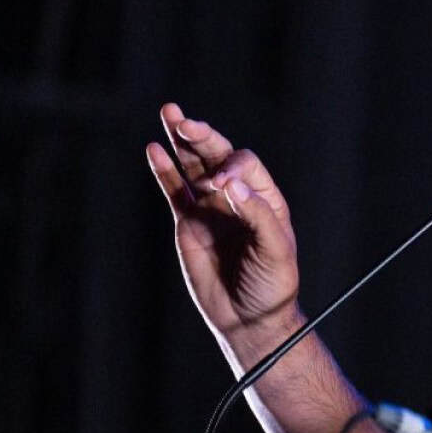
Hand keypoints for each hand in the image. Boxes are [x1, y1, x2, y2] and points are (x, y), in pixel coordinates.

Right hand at [146, 103, 300, 346]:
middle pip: (218, 156)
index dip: (232, 169)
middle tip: (186, 123)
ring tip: (170, 112)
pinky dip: (165, 171)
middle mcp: (237, 198)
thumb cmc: (273, 287)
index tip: (222, 187)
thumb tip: (231, 185)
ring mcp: (211, 208)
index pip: (245, 166)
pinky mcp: (188, 223)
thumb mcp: (276, 252)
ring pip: (193, 167)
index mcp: (265, 199)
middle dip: (203, 137)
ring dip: (182, 141)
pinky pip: (174, 191)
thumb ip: (257, 217)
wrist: (250, 320)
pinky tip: (155, 150)